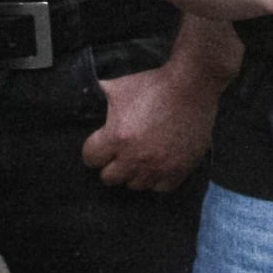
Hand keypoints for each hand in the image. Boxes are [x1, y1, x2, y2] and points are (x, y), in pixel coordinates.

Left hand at [81, 60, 217, 190]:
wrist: (192, 85)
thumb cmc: (154, 85)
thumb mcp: (120, 87)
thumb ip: (97, 97)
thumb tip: (79, 98)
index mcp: (117, 137)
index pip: (90, 158)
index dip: (95, 148)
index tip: (103, 142)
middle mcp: (135, 157)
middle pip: (109, 178)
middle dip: (112, 163)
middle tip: (121, 151)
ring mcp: (158, 166)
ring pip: (134, 185)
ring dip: (134, 172)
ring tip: (141, 156)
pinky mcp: (179, 170)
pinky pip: (160, 188)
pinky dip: (158, 178)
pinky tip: (158, 164)